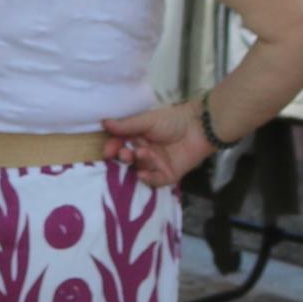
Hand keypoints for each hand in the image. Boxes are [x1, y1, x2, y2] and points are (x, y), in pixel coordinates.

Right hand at [103, 101, 220, 189]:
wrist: (199, 127)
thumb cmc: (172, 120)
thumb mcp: (146, 121)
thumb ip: (126, 125)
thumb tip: (104, 123)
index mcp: (138, 138)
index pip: (120, 145)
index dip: (113, 148)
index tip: (108, 150)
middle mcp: (145, 152)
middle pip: (128, 160)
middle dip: (122, 158)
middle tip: (124, 153)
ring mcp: (156, 165)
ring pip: (140, 169)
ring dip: (138, 163)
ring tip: (142, 153)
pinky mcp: (168, 175)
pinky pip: (154, 181)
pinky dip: (148, 179)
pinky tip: (142, 174)